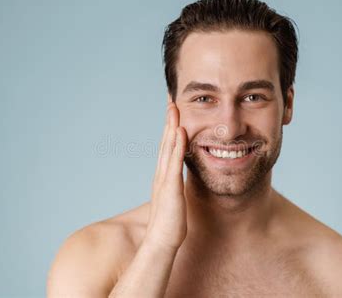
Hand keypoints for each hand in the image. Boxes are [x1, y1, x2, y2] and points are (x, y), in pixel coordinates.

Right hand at [145, 96, 187, 249]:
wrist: (162, 242)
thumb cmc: (170, 223)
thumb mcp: (174, 199)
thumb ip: (175, 187)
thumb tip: (179, 182)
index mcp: (164, 175)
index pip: (167, 146)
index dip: (170, 127)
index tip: (173, 110)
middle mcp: (162, 173)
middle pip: (165, 141)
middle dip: (168, 119)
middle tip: (171, 99)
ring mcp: (164, 179)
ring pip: (168, 147)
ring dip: (171, 126)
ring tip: (174, 107)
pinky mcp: (170, 187)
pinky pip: (175, 162)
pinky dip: (177, 145)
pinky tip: (180, 130)